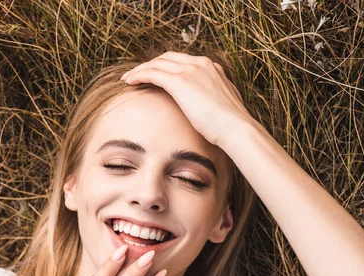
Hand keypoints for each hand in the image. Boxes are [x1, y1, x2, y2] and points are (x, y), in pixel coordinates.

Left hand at [120, 51, 258, 147]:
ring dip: (140, 69)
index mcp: (212, 68)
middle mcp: (201, 64)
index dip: (164, 66)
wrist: (236, 128)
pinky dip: (139, 75)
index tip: (153, 75)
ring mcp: (191, 70)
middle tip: (135, 75)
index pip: (182, 60)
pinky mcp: (180, 81)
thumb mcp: (221, 106)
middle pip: (167, 57)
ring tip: (127, 79)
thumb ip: (211, 100)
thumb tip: (205, 109)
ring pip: (157, 63)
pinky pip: (152, 73)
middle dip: (149, 64)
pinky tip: (129, 82)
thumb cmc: (230, 126)